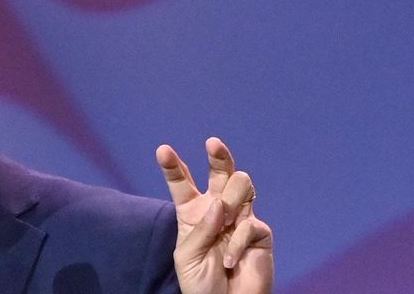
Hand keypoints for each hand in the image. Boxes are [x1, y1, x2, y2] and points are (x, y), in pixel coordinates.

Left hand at [156, 138, 272, 293]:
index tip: (163, 150)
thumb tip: (219, 204)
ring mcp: (240, 218)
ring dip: (232, 200)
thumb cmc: (200, 282)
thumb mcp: (187, 255)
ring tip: (225, 220)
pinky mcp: (260, 233)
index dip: (173, 166)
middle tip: (212, 143)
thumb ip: (200, 229)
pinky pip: (251, 224)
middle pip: (220, 172)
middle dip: (218, 155)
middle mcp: (216, 210)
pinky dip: (238, 242)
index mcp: (192, 212)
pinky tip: (229, 260)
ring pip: (242, 186)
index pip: (182, 183)